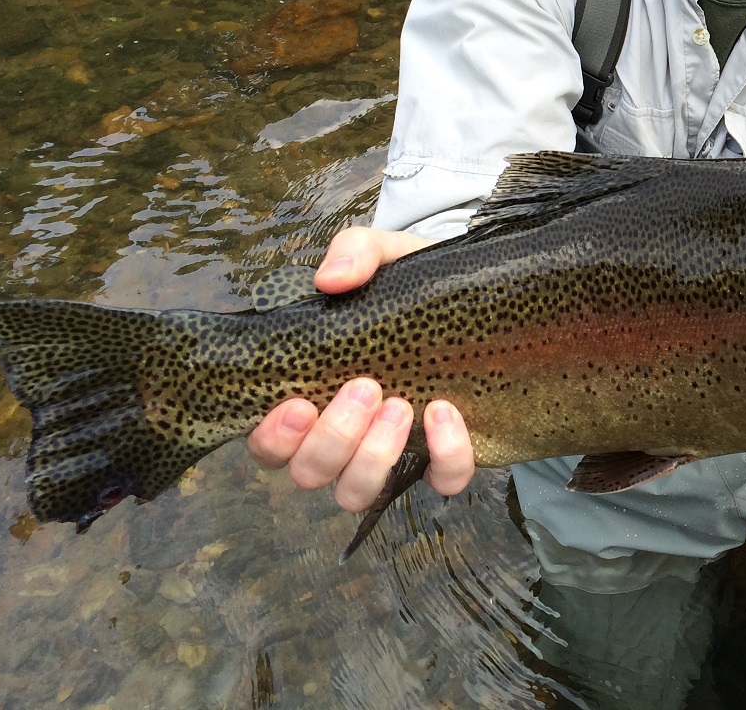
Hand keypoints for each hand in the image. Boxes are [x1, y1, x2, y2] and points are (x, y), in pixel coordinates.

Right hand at [246, 227, 476, 509]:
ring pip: (356, 493)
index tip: (299, 402)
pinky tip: (444, 413)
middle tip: (366, 387)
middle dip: (333, 438)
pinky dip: (443, 457)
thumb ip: (354, 252)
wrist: (478, 292)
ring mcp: (392, 454)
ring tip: (401, 405)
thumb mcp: (384, 255)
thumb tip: (329, 279)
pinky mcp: (444, 459)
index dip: (274, 437)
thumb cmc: (409, 283)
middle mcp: (343, 438)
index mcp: (311, 395)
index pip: (268, 444)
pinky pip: (440, 481)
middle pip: (309, 473)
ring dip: (374, 457)